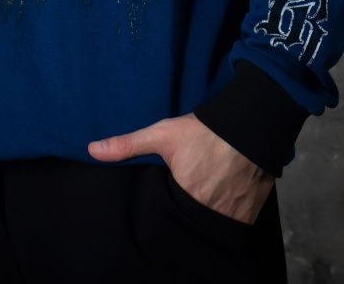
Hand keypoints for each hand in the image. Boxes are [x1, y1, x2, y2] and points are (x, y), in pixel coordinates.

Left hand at [88, 112, 273, 223]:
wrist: (249, 124)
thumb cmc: (204, 130)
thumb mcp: (162, 134)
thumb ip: (127, 145)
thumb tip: (92, 150)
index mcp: (186, 195)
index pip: (169, 210)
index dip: (169, 198)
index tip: (172, 185)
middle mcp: (210, 209)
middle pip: (192, 215)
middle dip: (189, 203)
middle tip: (192, 183)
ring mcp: (233, 212)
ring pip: (214, 219)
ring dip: (210, 207)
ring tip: (208, 186)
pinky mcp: (251, 211)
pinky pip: (237, 219)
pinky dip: (230, 209)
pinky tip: (226, 191)